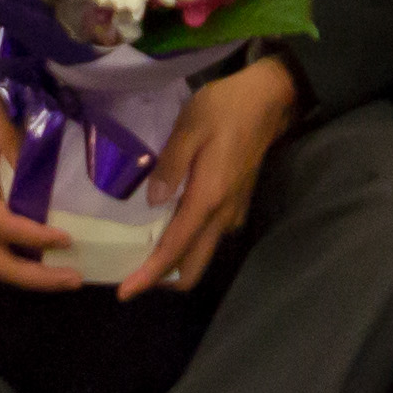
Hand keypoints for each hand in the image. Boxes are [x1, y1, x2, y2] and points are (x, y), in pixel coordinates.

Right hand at [0, 86, 77, 290]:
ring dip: (29, 276)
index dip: (33, 238)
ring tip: (65, 277)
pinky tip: (45, 262)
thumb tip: (46, 177)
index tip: (67, 239)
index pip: (1, 225)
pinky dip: (17, 263)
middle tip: (74, 280)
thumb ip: (19, 144)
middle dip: (35, 278)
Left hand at [115, 61, 305, 297]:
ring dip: (174, 263)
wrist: (269, 100)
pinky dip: (186, 244)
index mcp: (208, 199)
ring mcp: (233, 213)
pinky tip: (167, 225)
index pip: (174, 250)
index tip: (124, 292)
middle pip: (192, 269)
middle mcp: (223, 216)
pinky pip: (208, 239)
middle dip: (161, 280)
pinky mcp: (237, 205)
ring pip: (201, 256)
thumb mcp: (189, 128)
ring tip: (143, 250)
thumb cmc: (225, 109)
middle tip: (131, 274)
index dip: (148, 276)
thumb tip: (152, 202)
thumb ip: (169, 166)